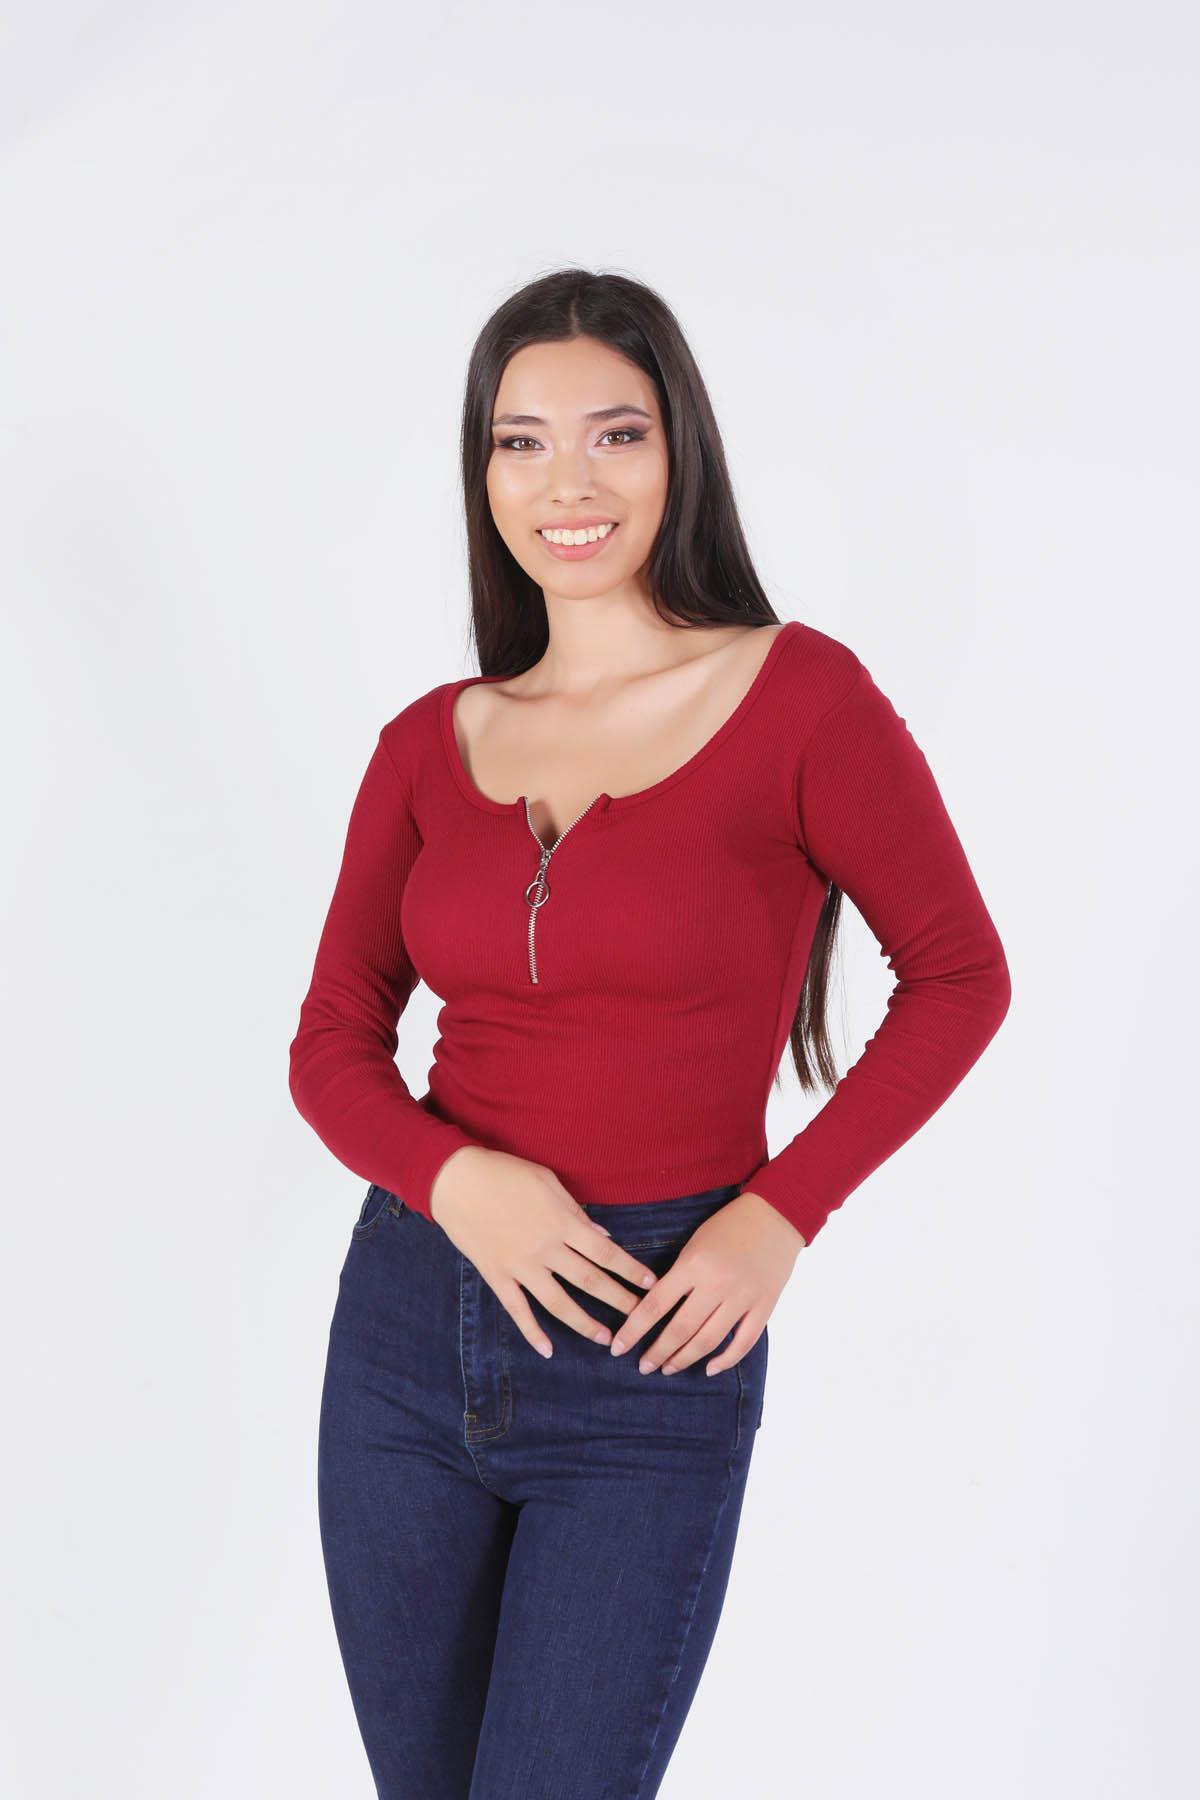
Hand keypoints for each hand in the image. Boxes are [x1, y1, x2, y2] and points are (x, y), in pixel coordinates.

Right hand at [429, 1146, 661, 1358]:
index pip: (605, 1253)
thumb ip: (576, 1212)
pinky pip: (518, 1309)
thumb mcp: (547, 1182)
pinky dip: (532, 1331)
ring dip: (584, 1323)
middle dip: (618, 1300)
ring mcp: (520, 1266)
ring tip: (605, 1340)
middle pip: (589, 1281)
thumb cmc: (505, 1173)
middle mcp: (545, 1249)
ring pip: (558, 1302)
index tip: (650, 1284)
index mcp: (561, 1222)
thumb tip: (603, 1237)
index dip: (630, 1270)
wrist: (456, 1181)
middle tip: (639, 1318)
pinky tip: (548, 1349)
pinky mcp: (497, 1275)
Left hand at [609, 1190, 805, 1376]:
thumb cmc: (728, 1226)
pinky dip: (725, 1360)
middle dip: (658, 1352)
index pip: (655, 1305)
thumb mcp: (694, 1243)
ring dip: (685, 1359)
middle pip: (680, 1329)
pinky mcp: (764, 1305)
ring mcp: (743, 1297)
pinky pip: (744, 1342)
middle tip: (644, 1367)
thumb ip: (678, 1276)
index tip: (618, 1348)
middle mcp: (716, 1283)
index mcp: (693, 1264)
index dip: (634, 1331)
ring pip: (708, 1341)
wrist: (775, 1215)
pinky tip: (709, 1368)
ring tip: (669, 1368)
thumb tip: (655, 1310)